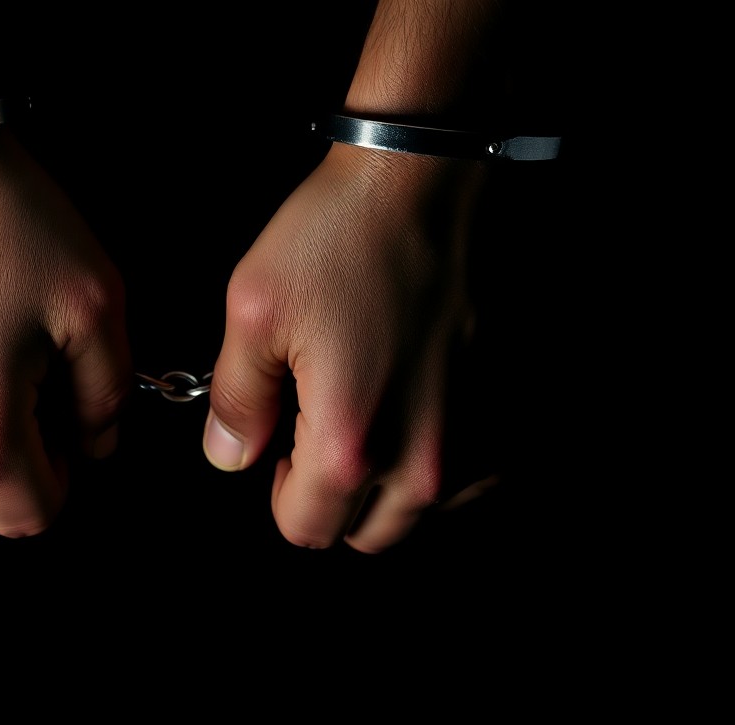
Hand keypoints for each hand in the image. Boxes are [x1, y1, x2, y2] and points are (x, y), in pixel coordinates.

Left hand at [203, 143, 481, 552]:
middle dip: (334, 497)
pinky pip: (475, 478)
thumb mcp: (254, 313)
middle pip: (367, 533)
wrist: (419, 181)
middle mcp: (424, 461)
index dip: (280, 491)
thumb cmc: (335, 238)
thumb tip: (229, 459)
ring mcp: (475, 437)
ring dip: (390, 485)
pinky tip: (419, 412)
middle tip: (320, 426)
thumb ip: (237, 403)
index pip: (305, 529)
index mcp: (350, 446)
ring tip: (371, 414)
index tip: (282, 439)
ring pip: (422, 512)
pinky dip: (444, 463)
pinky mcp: (505, 406)